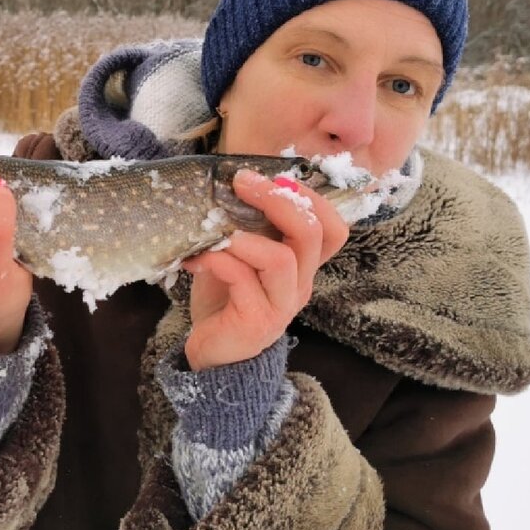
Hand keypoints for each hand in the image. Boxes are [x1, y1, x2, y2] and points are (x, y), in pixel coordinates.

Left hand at [181, 171, 348, 370]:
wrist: (211, 352)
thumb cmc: (224, 297)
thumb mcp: (239, 256)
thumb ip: (245, 227)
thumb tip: (228, 181)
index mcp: (301, 265)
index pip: (334, 229)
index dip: (313, 198)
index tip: (277, 177)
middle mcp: (299, 284)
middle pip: (311, 234)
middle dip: (278, 200)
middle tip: (242, 183)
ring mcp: (281, 305)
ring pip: (282, 259)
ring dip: (244, 237)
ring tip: (216, 232)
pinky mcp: (257, 321)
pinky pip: (243, 279)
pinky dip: (217, 260)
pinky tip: (194, 260)